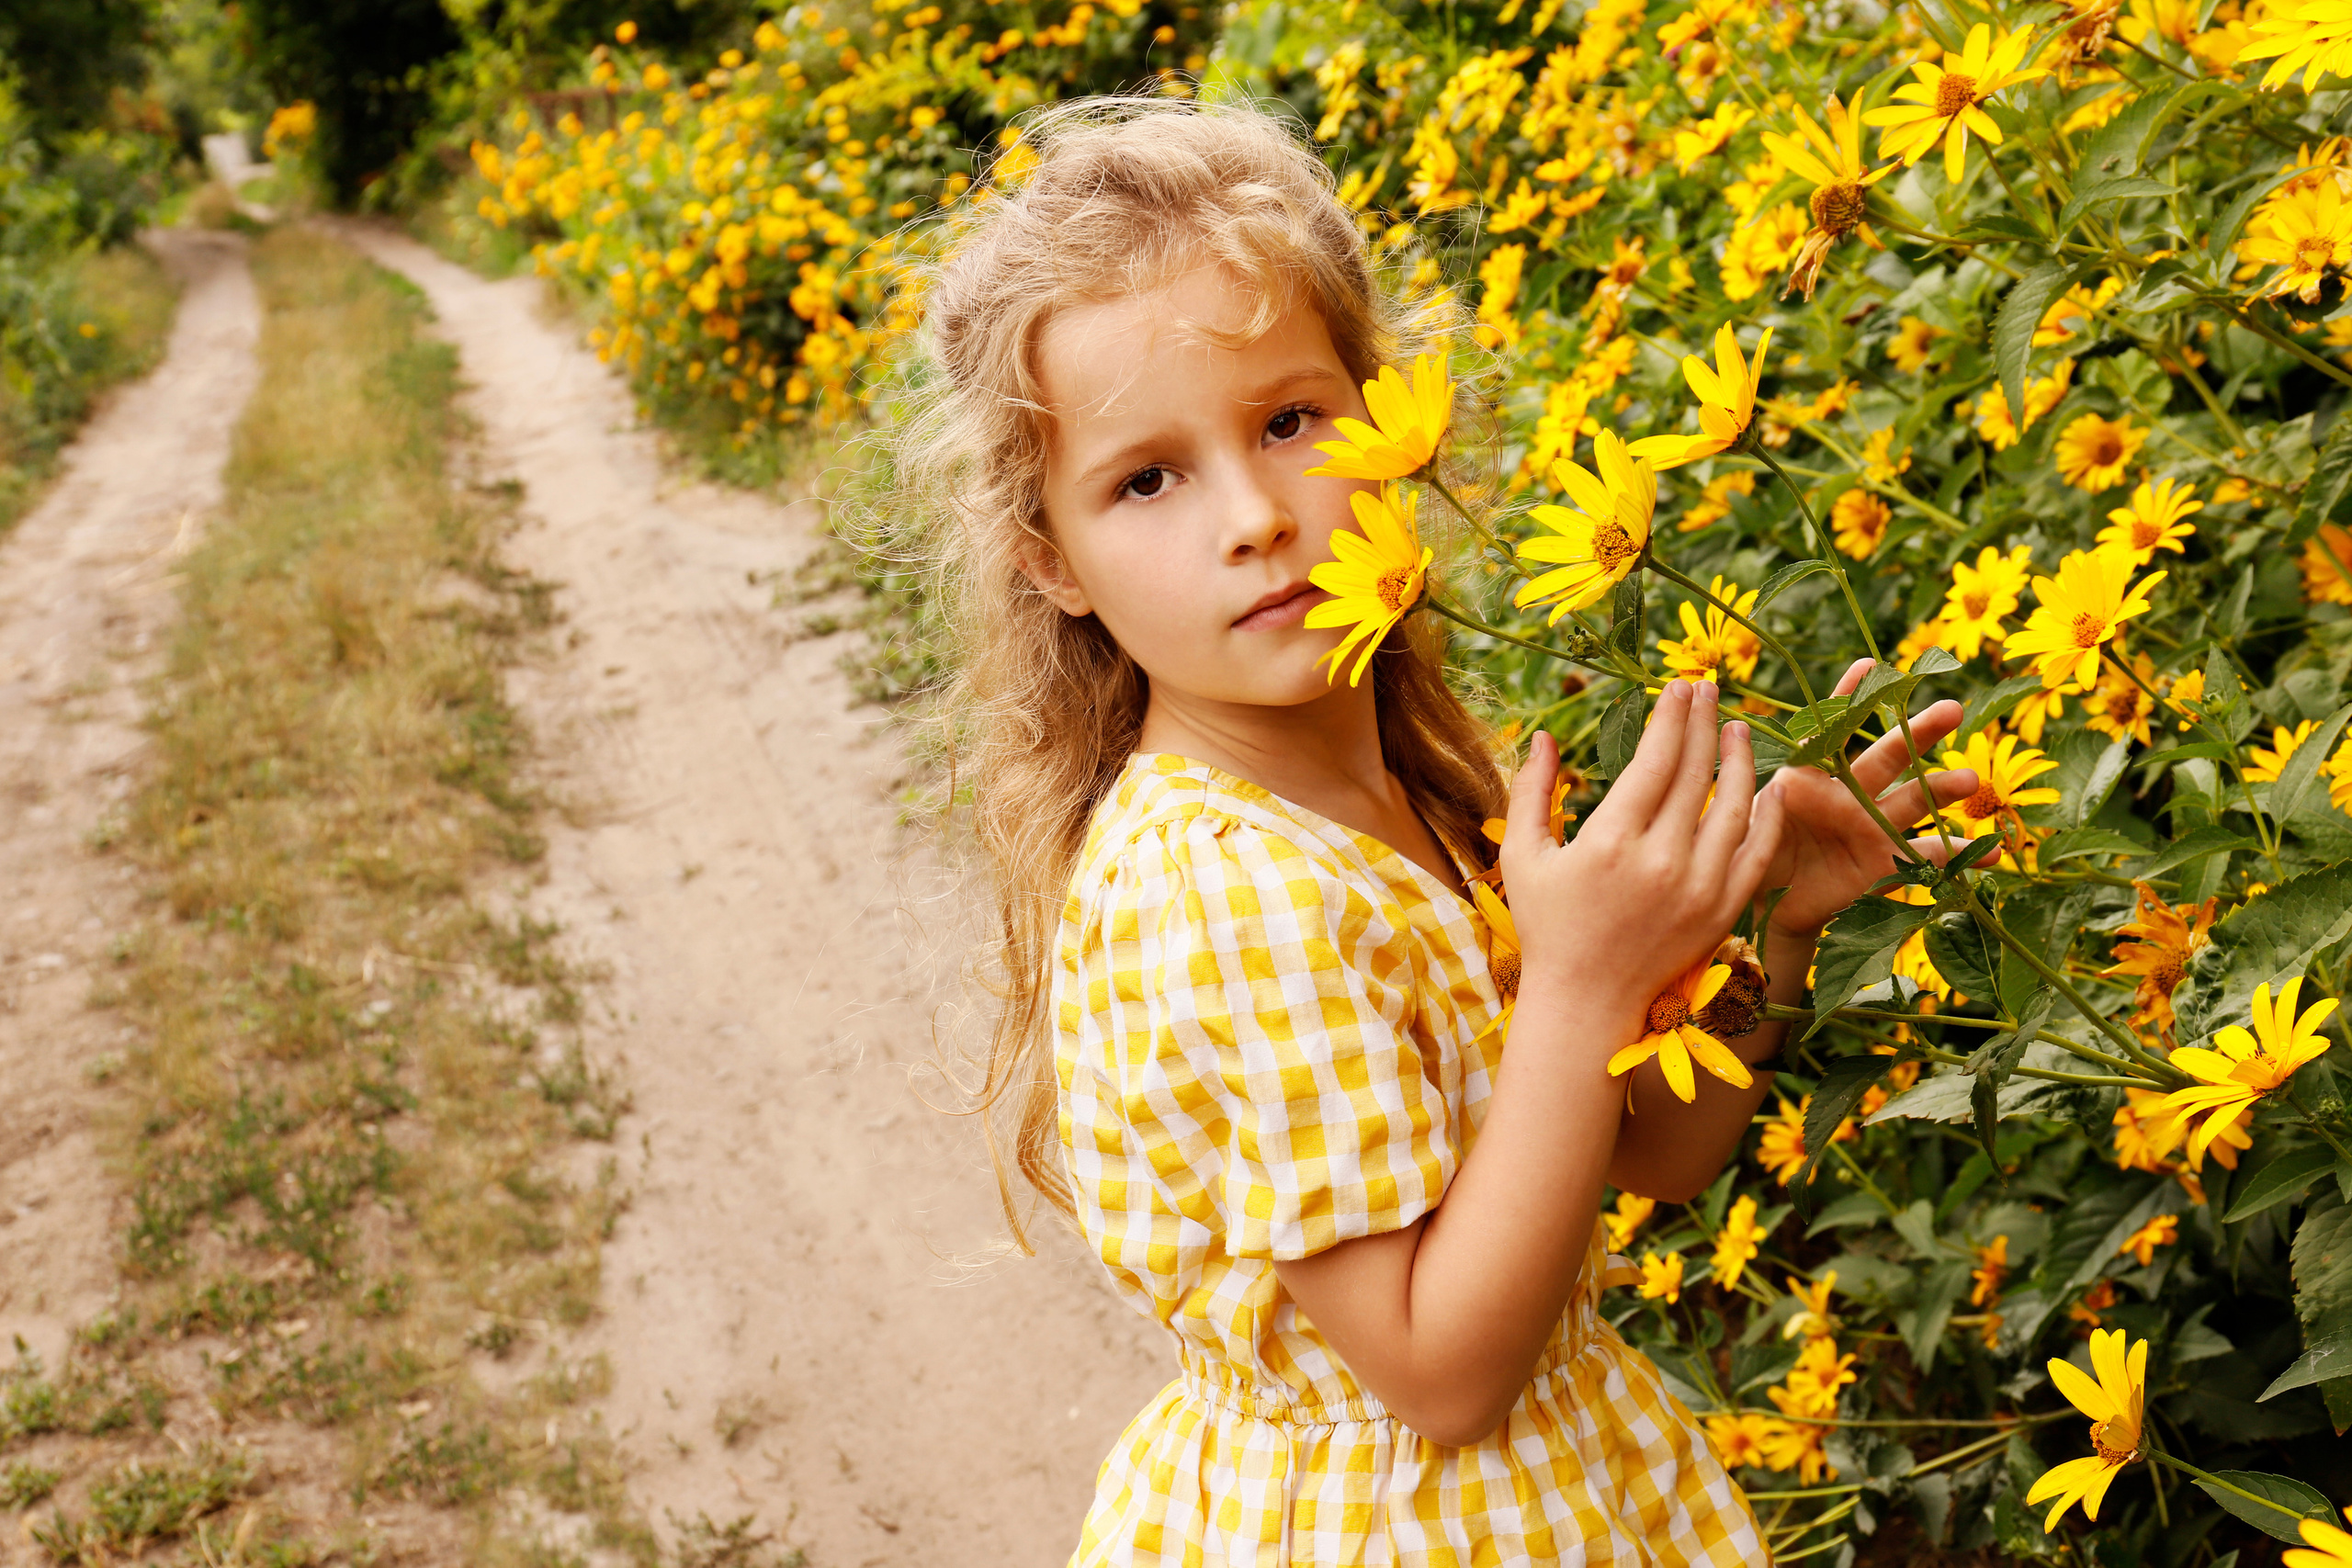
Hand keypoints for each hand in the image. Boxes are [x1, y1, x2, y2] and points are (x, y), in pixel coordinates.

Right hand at [1501, 680, 1784, 1020]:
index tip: (1678, 687)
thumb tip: (1542, 735)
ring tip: (1740, 728)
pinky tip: (1773, 786)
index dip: (1670, 717)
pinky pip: (1757, 854)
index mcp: (1610, 841)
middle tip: (1708, 687)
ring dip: (1741, 760)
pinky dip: (1769, 818)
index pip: (1655, 760)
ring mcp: (1699, 888)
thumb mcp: (1523, 855)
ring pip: (1734, 807)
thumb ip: (1531, 791)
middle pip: (1696, 773)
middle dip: (1704, 722)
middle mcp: (1661, 861)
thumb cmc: (1547, 927)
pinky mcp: (1722, 913)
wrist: (1586, 1004)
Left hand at [1759, 657, 1980, 937]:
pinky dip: (1962, 855)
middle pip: (1889, 756)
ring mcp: (1872, 827)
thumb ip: (1767, 806)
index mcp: (1810, 776)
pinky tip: (1994, 852)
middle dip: (1919, 733)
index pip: (1830, 732)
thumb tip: (1788, 785)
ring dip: (1944, 789)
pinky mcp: (1887, 863)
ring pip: (1915, 800)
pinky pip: (1928, 857)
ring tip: (1971, 780)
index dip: (1847, 700)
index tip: (1870, 665)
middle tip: (1951, 710)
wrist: (1768, 905)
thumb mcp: (1752, 827)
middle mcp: (1849, 794)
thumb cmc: (1753, 855)